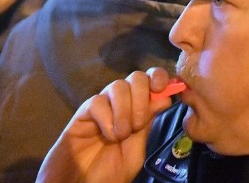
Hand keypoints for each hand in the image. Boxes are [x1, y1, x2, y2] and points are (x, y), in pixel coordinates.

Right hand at [37, 69, 177, 182]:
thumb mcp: (136, 150)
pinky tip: (108, 135)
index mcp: (137, 110)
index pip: (151, 80)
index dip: (159, 77)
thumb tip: (165, 97)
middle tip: (138, 124)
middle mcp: (120, 103)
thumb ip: (148, 125)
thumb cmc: (110, 171)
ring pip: (117, 86)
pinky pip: (97, 101)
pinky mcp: (83, 113)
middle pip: (136, 77)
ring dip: (125, 110)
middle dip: (142, 95)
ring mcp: (102, 106)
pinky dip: (107, 118)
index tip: (162, 88)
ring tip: (122, 135)